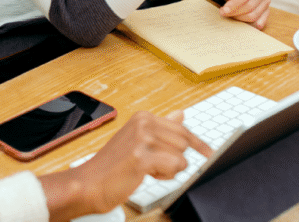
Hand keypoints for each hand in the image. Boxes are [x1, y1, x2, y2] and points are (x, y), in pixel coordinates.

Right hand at [39, 110, 211, 220]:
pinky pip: (174, 167)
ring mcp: (142, 138)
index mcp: (143, 117)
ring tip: (146, 170)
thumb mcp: (138, 140)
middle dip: (172, 160)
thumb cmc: (113, 165)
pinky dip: (164, 176)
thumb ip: (161, 127)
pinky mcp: (141, 156)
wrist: (90, 183)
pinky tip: (147, 174)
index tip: (208, 152)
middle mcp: (143, 123)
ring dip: (168, 170)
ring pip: (181, 157)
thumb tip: (180, 114)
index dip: (197, 143)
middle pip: (184, 144)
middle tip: (151, 166)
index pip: (181, 129)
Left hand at [215, 0, 270, 28]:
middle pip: (250, 6)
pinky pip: (259, 22)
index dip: (235, 4)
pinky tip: (238, 19)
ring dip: (239, 18)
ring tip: (229, 13)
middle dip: (235, 12)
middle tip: (223, 12)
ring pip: (254, 15)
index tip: (223, 10)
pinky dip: (247, 24)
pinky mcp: (266, 11)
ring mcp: (267, 0)